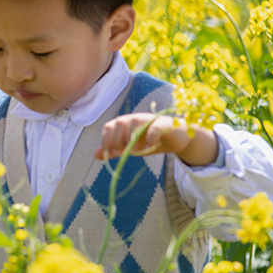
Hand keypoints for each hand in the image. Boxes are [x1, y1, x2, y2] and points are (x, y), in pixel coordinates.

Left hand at [95, 113, 218, 165]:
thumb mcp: (130, 148)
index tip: (109, 154)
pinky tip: (148, 147)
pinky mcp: (164, 124)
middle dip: (117, 139)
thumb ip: (115, 150)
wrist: (176, 140)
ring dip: (132, 139)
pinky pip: (154, 127)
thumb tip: (96, 154)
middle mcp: (136, 118)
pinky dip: (149, 137)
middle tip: (122, 153)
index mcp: (125, 123)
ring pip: (135, 122)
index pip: (109, 126)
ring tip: (136, 152)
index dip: (106, 140)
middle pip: (119, 122)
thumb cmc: (150, 142)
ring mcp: (150, 119)